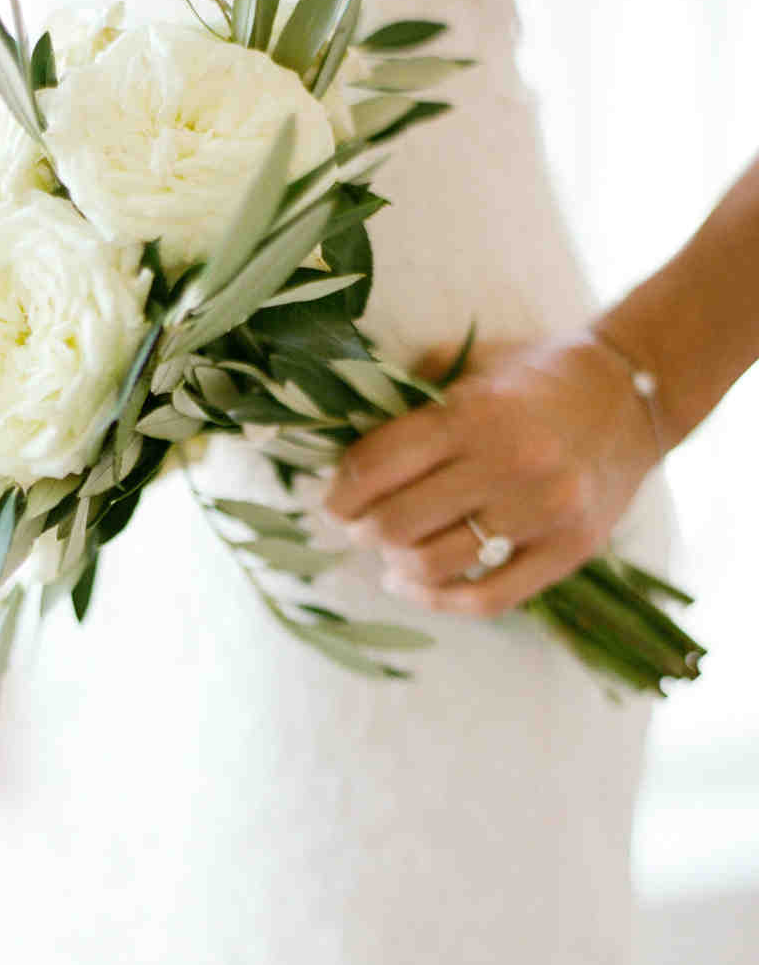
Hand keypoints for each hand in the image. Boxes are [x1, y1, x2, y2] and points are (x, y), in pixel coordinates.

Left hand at [324, 332, 660, 617]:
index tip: (332, 501)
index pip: (375, 466)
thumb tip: (344, 440)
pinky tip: (415, 586)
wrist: (632, 394)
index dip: (340, 492)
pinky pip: (486, 599)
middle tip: (357, 527)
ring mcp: (541, 513)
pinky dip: (438, 602)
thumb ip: (411, 392)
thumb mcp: (473, 363)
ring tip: (389, 555)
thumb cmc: (537, 376)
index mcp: (473, 413)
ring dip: (395, 566)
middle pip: (396, 523)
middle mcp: (507, 463)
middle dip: (361, 530)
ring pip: (433, 566)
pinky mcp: (568, 552)